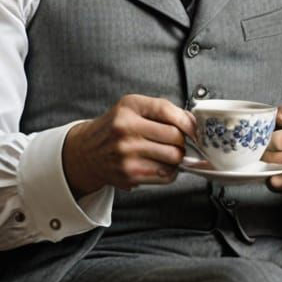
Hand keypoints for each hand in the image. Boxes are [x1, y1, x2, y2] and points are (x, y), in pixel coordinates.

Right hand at [62, 94, 196, 196]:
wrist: (87, 152)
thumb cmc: (115, 128)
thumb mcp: (132, 108)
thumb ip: (162, 110)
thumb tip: (193, 123)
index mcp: (129, 107)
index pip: (167, 111)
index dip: (187, 122)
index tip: (194, 129)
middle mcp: (126, 128)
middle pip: (175, 137)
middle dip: (182, 141)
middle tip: (177, 143)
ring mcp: (127, 153)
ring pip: (173, 157)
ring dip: (177, 158)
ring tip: (167, 154)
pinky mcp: (130, 174)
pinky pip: (165, 175)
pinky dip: (169, 171)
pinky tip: (159, 165)